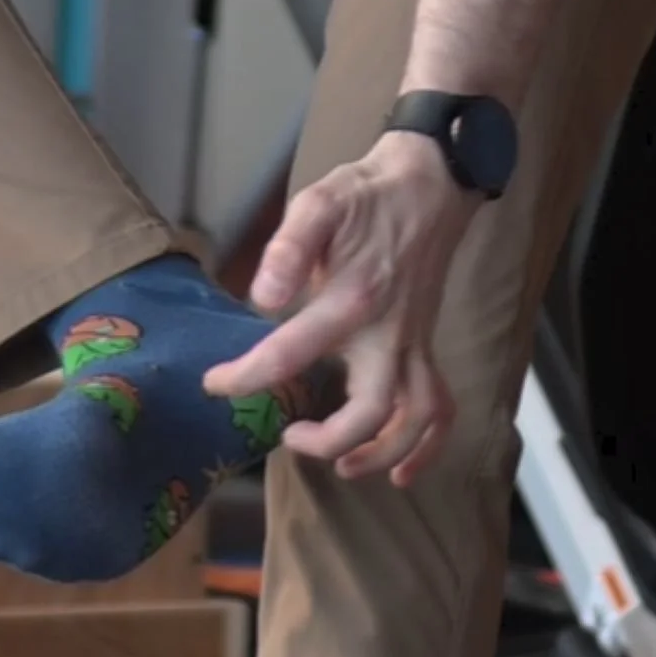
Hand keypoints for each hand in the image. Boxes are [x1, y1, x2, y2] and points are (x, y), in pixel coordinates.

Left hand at [204, 131, 480, 485]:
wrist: (430, 183)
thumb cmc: (365, 195)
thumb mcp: (319, 203)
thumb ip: (288, 248)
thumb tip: (262, 299)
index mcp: (353, 300)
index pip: (290, 355)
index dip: (246, 378)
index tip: (215, 385)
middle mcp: (390, 332)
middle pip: (369, 411)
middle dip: (326, 440)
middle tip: (287, 435)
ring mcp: (414, 344)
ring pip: (413, 420)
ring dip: (379, 453)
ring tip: (343, 468)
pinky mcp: (427, 348)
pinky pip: (440, 407)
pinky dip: (426, 447)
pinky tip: (400, 473)